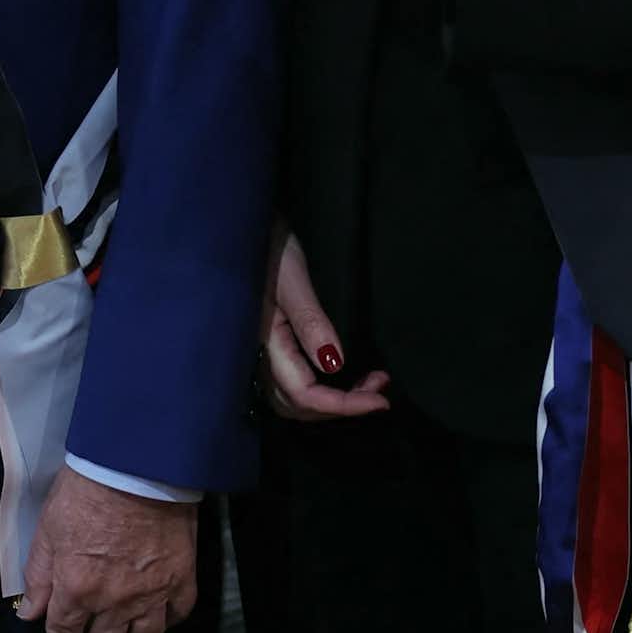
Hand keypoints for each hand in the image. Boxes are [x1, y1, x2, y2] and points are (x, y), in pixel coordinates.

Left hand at [17, 469, 195, 632]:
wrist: (135, 466)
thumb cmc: (85, 490)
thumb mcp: (48, 527)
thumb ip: (38, 575)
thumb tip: (30, 614)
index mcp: (77, 590)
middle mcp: (114, 604)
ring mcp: (151, 597)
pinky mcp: (181, 582)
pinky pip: (176, 617)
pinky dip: (165, 621)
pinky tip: (157, 615)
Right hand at [261, 229, 390, 423]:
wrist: (250, 226)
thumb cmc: (269, 246)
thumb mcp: (292, 279)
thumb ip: (310, 322)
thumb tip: (335, 365)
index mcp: (266, 343)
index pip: (304, 394)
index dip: (343, 405)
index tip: (381, 400)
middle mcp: (262, 354)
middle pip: (298, 405)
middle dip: (340, 406)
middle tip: (378, 389)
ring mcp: (266, 349)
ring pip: (297, 397)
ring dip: (333, 400)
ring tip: (369, 382)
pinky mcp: (274, 341)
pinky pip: (298, 379)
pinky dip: (324, 386)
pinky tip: (347, 371)